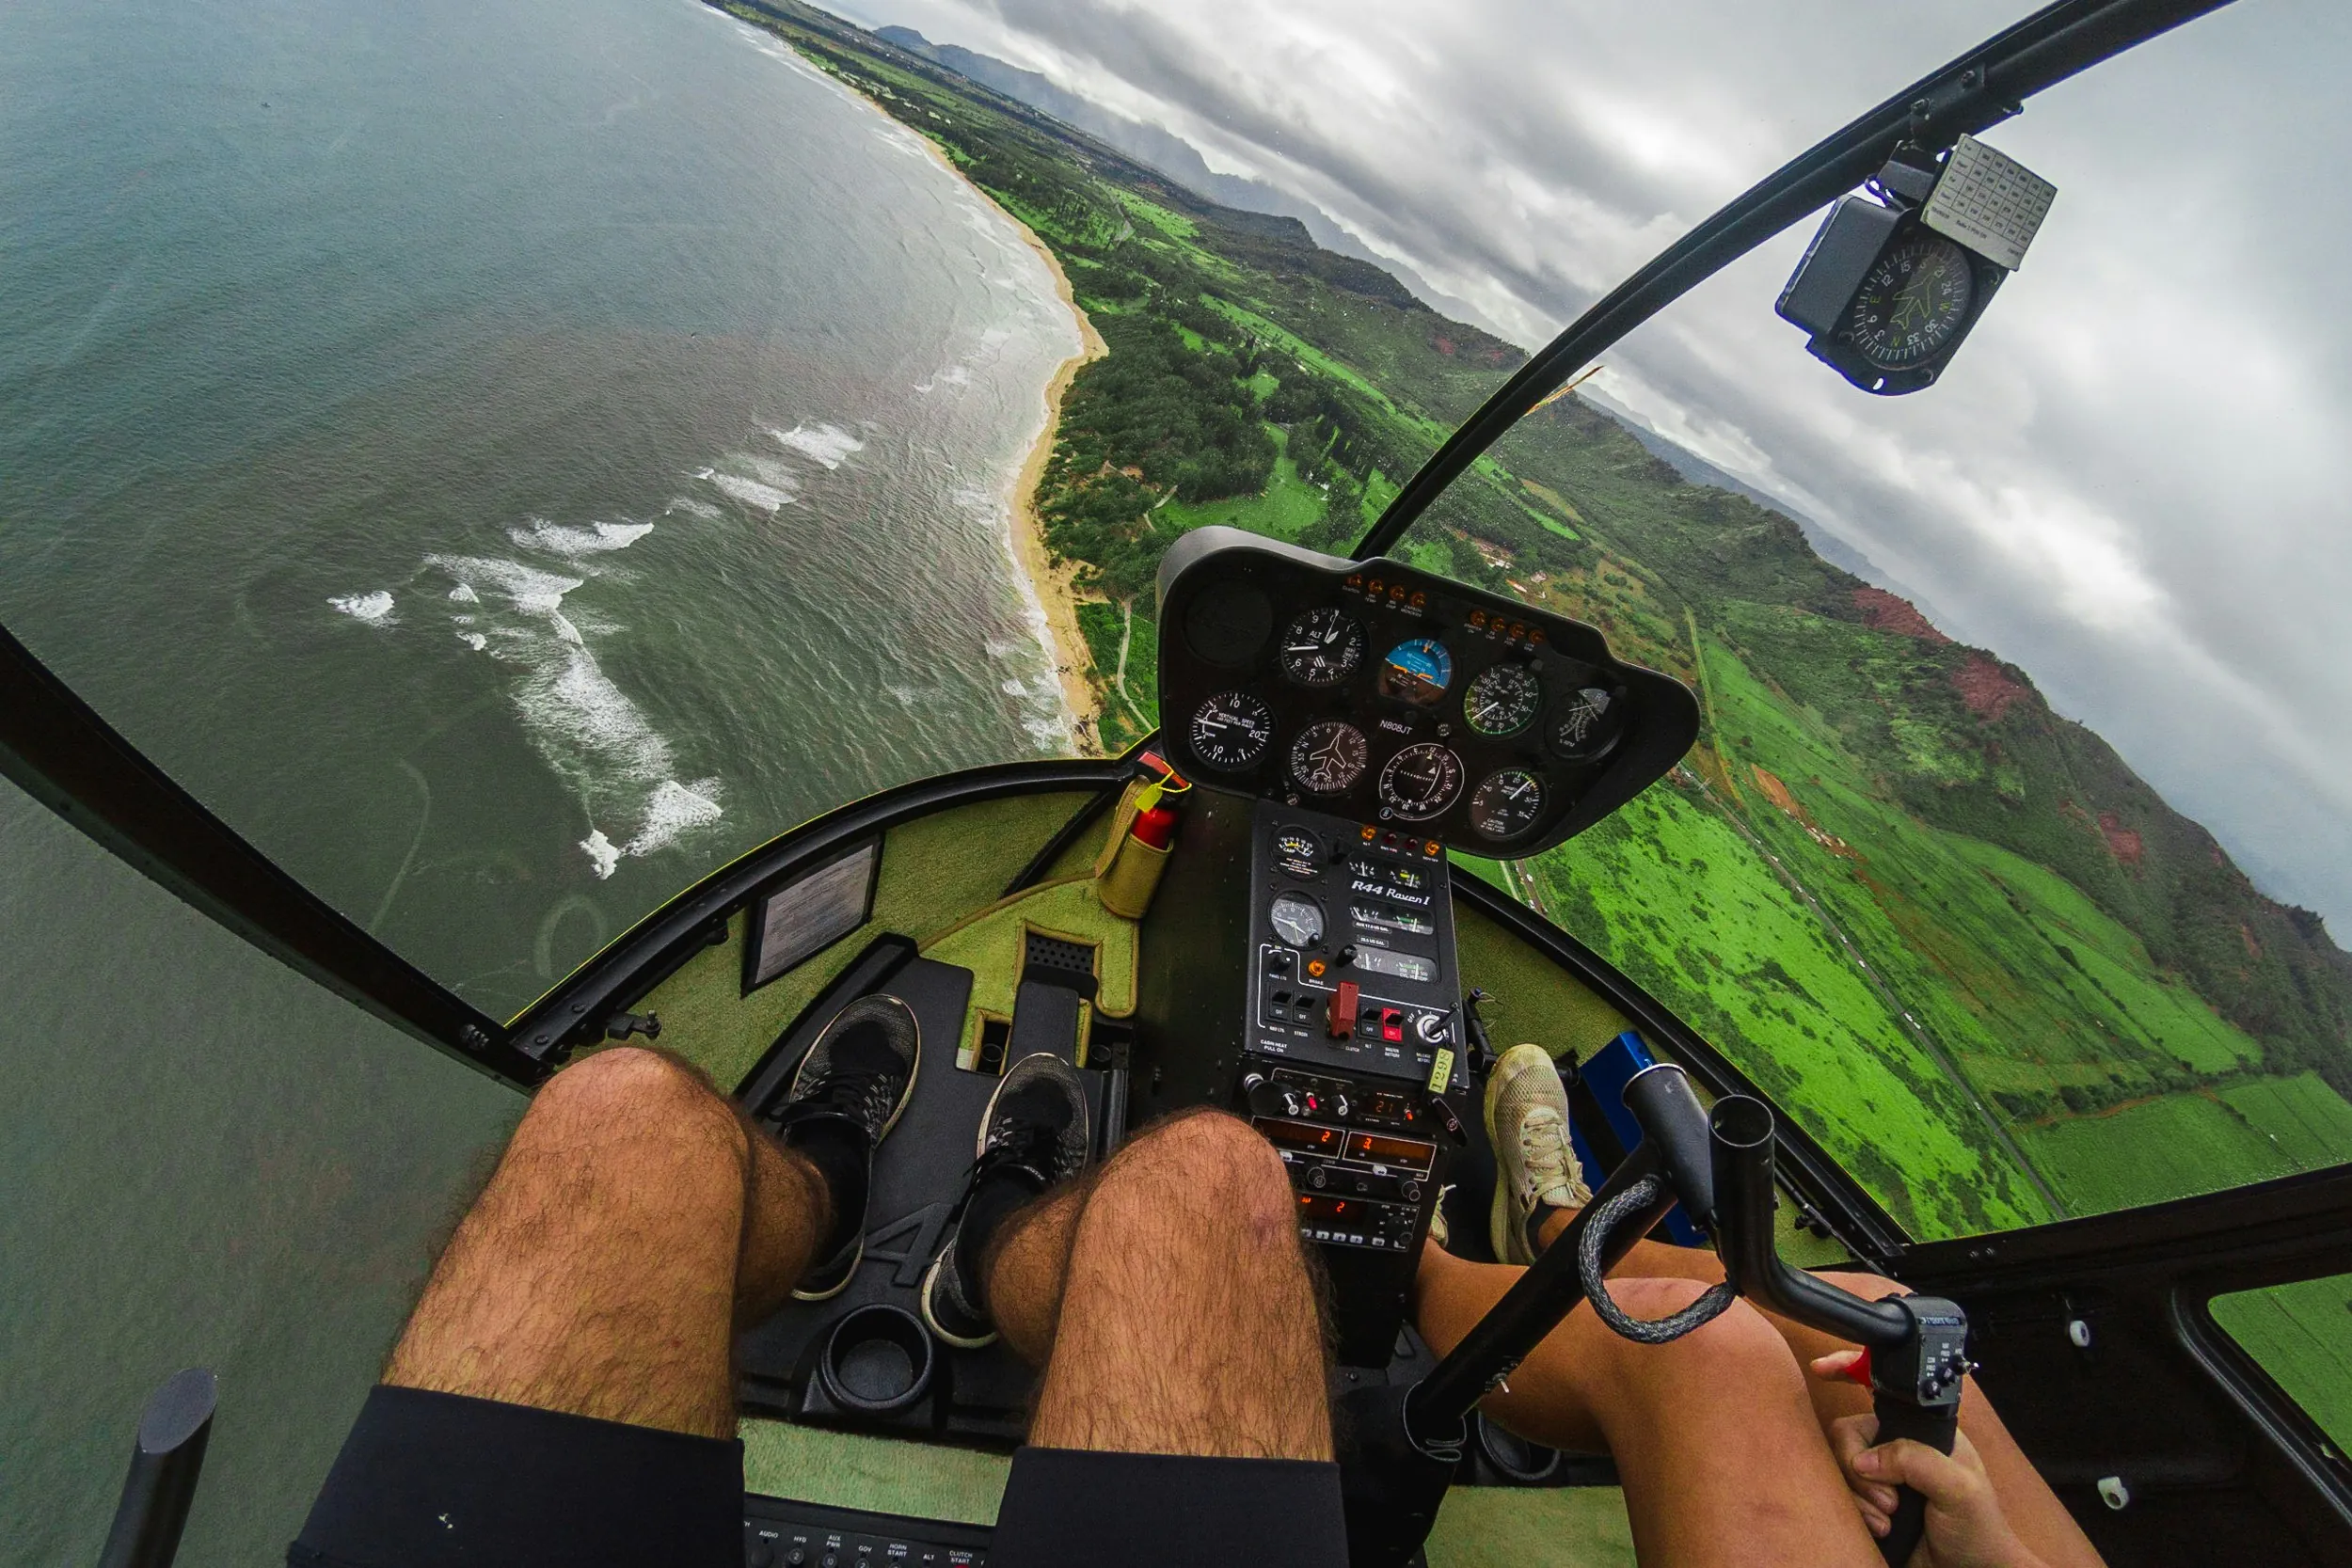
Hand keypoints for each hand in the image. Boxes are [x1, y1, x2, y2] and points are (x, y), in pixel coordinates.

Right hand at [1811, 1352, 2046, 1567]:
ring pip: (1841, 1467)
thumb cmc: (1979, 1530)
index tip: (1822, 1369)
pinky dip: (1856, 1512)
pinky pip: (1840, 1495)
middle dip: (1859, 1467)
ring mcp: (1881, 1477)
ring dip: (1860, 1496)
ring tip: (1888, 1520)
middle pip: (1849, 1433)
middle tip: (1888, 1500)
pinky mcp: (1867, 1504)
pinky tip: (1880, 1529)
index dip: (1851, 1370)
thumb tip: (1865, 1461)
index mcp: (1923, 1431)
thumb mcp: (1960, 1488)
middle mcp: (1897, 1448)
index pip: (1884, 1390)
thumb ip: (1916, 1461)